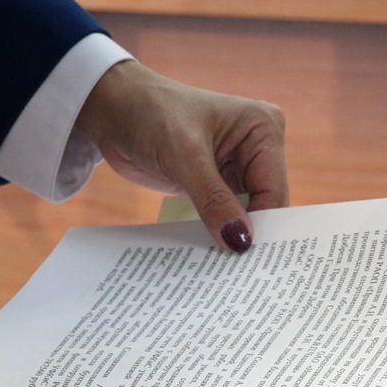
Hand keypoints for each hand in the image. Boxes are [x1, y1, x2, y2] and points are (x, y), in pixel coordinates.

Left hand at [74, 60, 288, 251]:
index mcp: (263, 129)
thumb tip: (240, 242)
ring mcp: (237, 167)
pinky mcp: (216, 183)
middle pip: (265, 205)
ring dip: (231, 238)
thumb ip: (214, 200)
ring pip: (245, 215)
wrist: (113, 111)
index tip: (248, 260)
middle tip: (239, 275)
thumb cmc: (151, 115)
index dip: (263, 225)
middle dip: (249, 234)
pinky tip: (208, 256)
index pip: (273, 189)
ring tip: (223, 272)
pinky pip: (224, 215)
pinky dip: (216, 234)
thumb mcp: (184, 157)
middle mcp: (257, 148)